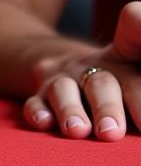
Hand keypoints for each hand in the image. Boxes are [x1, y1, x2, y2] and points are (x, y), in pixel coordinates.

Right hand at [25, 2, 140, 139]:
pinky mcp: (41, 92)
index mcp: (130, 61)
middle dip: (109, 106)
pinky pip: (35, 100)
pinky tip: (44, 123)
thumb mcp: (138, 78)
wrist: (71, 66)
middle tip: (114, 133)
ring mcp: (66, 78)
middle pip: (104, 80)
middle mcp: (97, 67)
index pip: (136, 34)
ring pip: (65, 89)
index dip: (139, 32)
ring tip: (79, 131)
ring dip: (71, 109)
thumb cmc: (125, 85)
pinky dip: (37, 111)